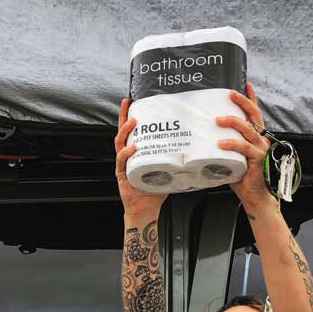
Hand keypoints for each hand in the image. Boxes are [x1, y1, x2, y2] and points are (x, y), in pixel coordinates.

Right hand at [114, 98, 166, 221]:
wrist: (146, 209)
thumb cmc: (154, 191)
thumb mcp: (166, 171)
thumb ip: (174, 159)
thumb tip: (192, 149)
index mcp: (135, 153)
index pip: (130, 132)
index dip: (128, 116)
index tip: (130, 102)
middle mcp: (127, 156)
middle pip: (121, 132)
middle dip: (123, 117)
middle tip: (128, 105)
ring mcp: (123, 165)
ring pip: (120, 143)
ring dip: (126, 131)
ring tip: (133, 122)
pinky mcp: (122, 174)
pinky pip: (122, 161)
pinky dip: (127, 153)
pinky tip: (133, 148)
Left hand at [215, 82, 275, 213]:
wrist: (252, 194)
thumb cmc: (240, 174)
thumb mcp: (231, 155)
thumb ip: (224, 144)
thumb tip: (203, 135)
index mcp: (254, 136)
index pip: (254, 113)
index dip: (251, 98)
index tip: (245, 84)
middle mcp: (260, 139)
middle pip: (253, 115)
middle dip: (242, 102)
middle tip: (230, 94)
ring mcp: (260, 148)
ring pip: (248, 128)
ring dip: (233, 121)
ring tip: (219, 120)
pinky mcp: (258, 159)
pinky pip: (245, 147)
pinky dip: (232, 144)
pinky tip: (221, 143)